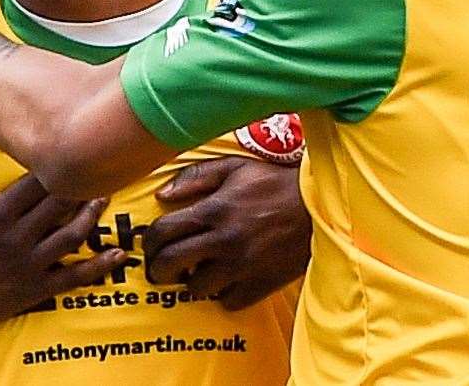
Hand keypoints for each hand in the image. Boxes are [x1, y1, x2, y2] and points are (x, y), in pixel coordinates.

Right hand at [0, 141, 124, 324]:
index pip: (38, 183)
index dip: (58, 167)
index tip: (73, 152)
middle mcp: (16, 236)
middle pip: (61, 205)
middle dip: (83, 187)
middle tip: (101, 170)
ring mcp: (28, 264)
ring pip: (72, 236)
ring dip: (92, 217)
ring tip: (106, 200)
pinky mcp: (34, 289)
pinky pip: (73, 276)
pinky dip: (98, 266)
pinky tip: (117, 255)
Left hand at [143, 157, 310, 309]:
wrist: (319, 206)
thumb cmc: (274, 183)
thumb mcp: (235, 168)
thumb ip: (196, 177)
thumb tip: (162, 195)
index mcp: (214, 210)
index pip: (163, 233)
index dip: (149, 241)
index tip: (151, 245)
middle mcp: (223, 240)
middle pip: (170, 264)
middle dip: (158, 268)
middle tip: (161, 268)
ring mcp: (242, 266)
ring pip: (196, 288)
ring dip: (190, 282)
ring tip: (195, 272)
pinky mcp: (260, 285)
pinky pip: (227, 301)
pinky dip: (222, 294)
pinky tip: (225, 280)